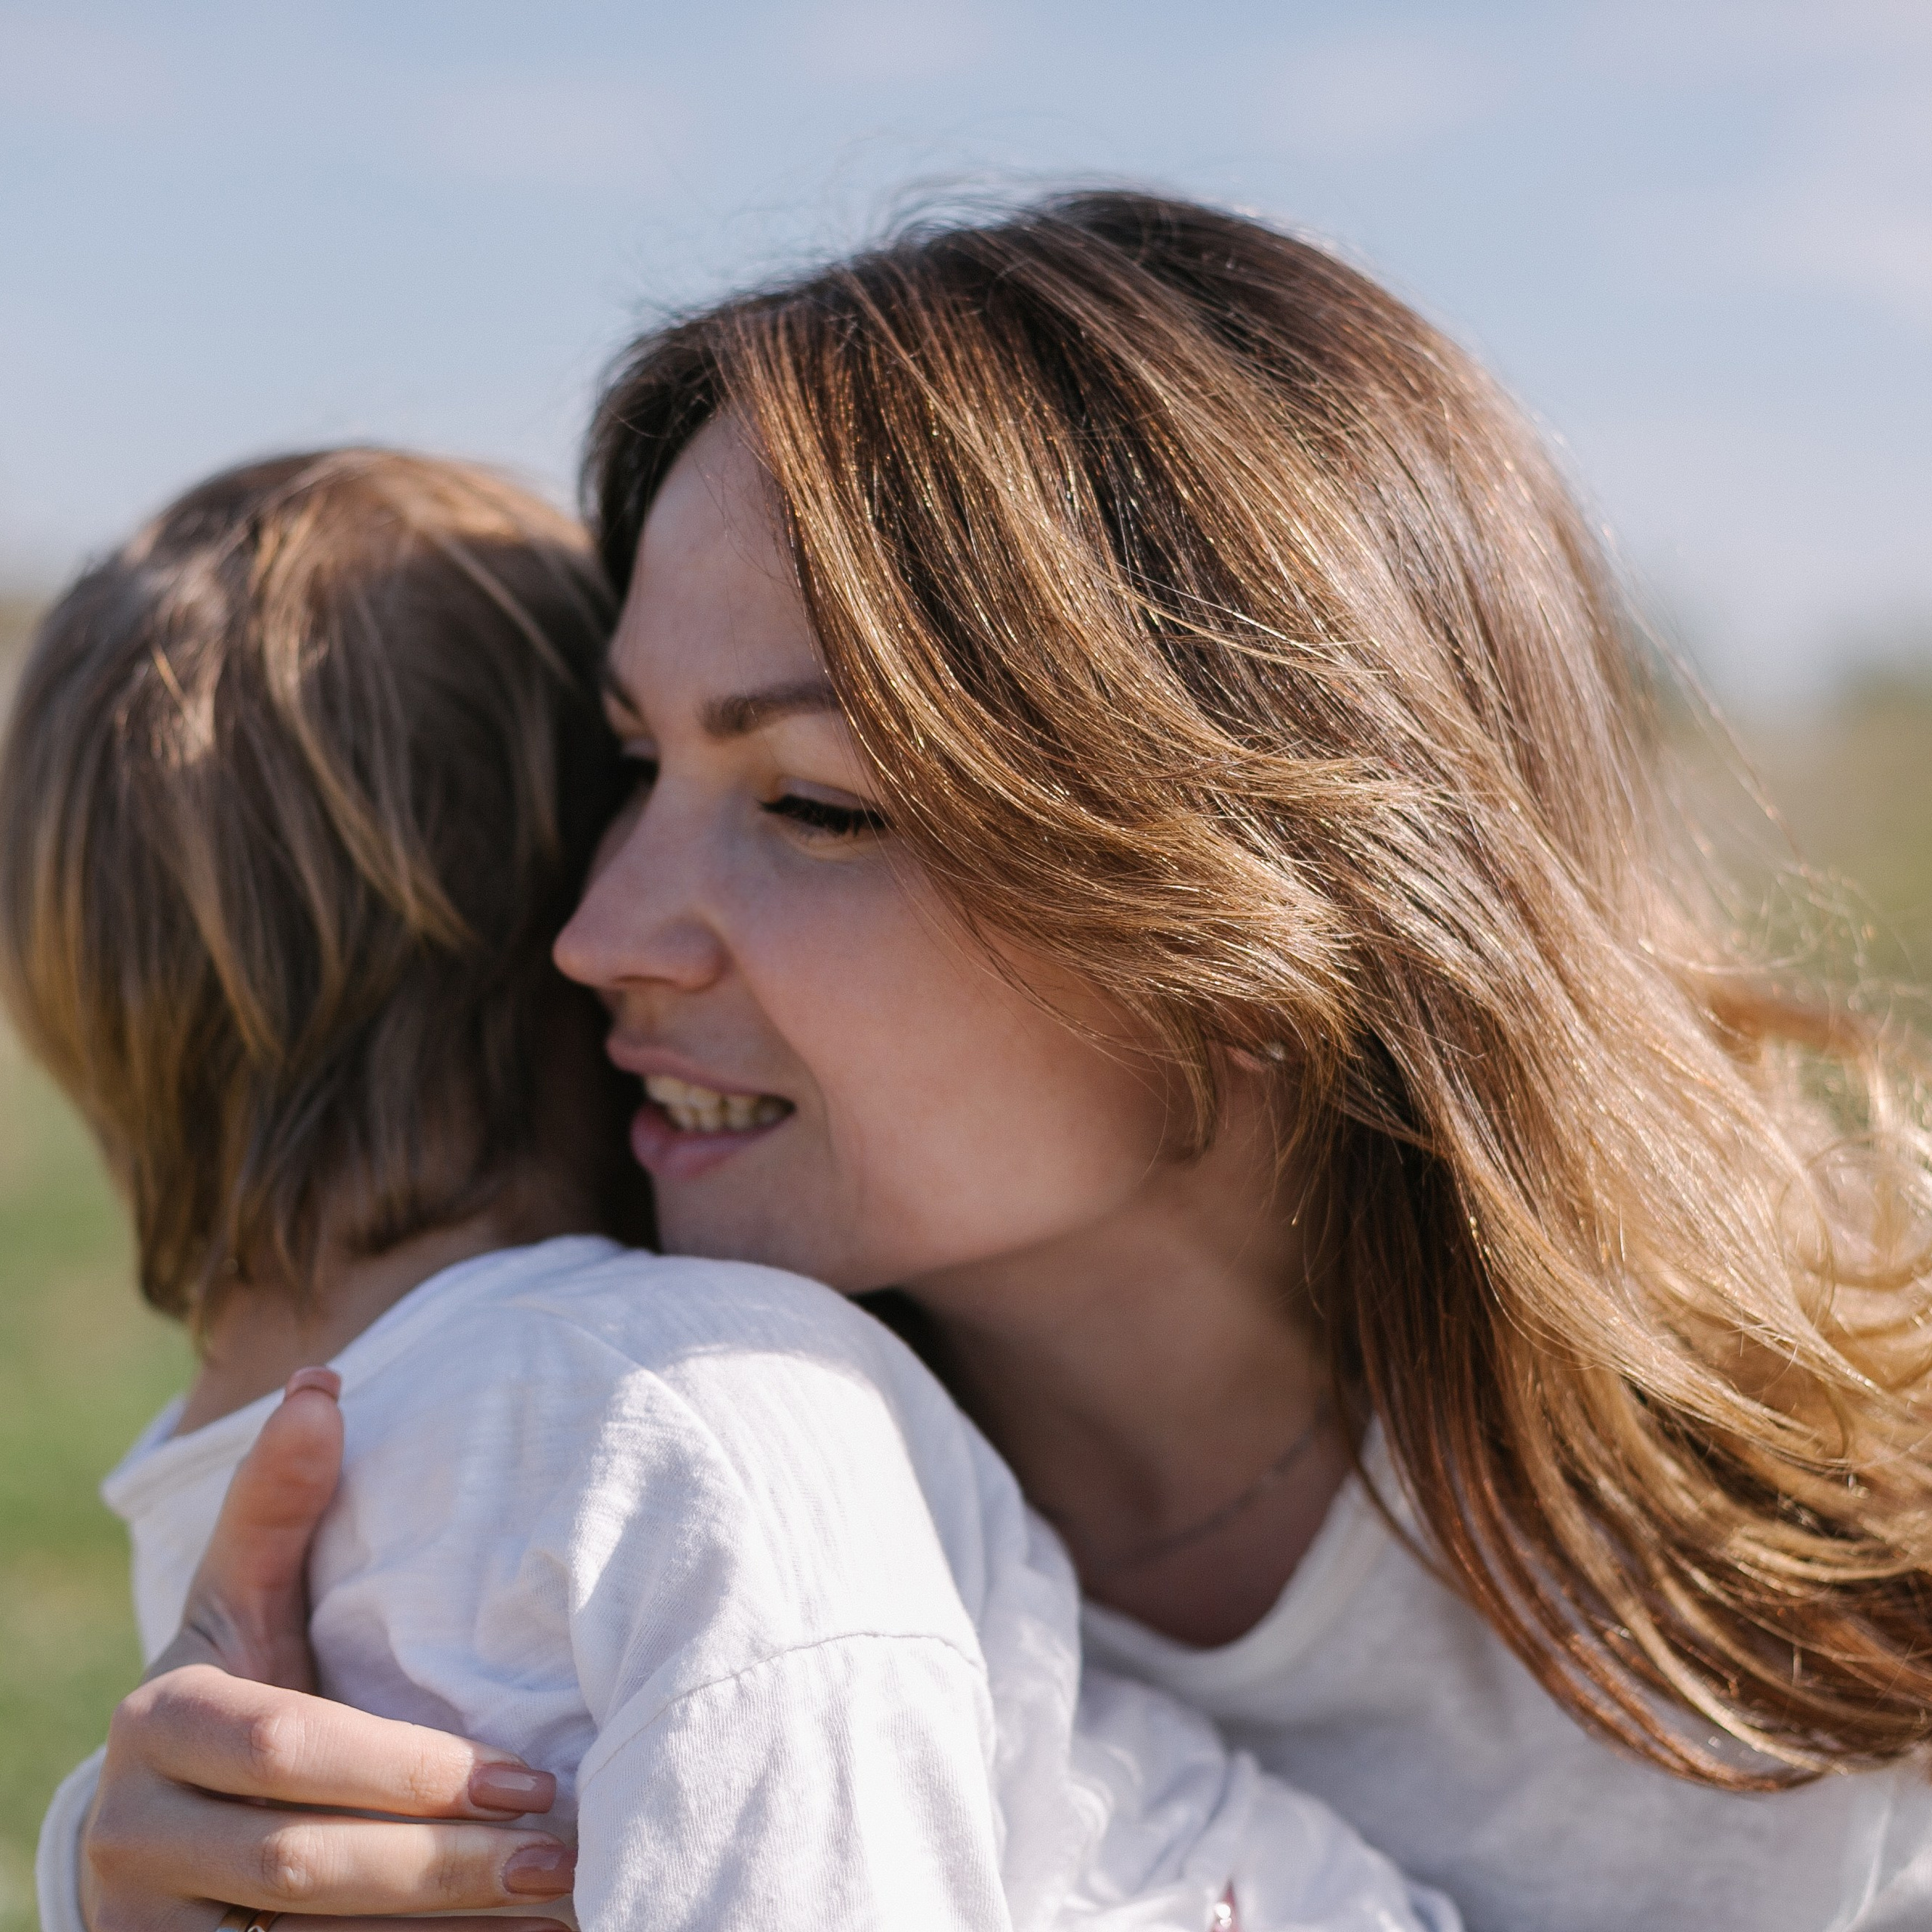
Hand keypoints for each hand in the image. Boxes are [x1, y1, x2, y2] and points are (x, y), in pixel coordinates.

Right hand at [79, 1371, 574, 1931]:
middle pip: (303, 1862)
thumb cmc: (239, 1699)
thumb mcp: (243, 1604)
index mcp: (158, 1724)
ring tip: (558, 1907)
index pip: (293, 1747)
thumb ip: (278, 1507)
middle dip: (445, 1863)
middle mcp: (129, 1834)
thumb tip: (323, 1378)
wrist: (162, 1844)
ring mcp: (144, 1929)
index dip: (415, 1770)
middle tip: (563, 1855)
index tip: (536, 1778)